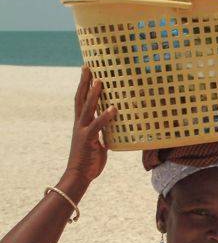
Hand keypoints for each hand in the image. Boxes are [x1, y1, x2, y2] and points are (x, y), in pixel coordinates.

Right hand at [63, 67, 116, 187]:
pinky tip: (114, 108)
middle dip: (84, 82)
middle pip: (80, 98)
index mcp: (81, 124)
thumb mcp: (98, 142)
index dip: (84, 86)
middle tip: (88, 67)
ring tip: (100, 81)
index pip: (81, 101)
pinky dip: (106, 116)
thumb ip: (103, 132)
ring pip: (87, 108)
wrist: (79, 175)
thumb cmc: (89, 160)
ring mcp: (82, 130)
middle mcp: (79, 124)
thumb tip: (113, 126)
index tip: (87, 73)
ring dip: (93, 94)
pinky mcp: (88, 139)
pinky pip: (97, 125)